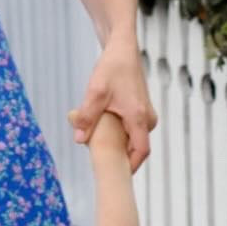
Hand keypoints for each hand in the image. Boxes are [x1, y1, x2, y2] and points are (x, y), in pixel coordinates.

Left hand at [69, 36, 156, 169]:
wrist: (123, 49)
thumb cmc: (111, 68)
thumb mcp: (95, 92)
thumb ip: (87, 117)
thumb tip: (79, 140)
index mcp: (139, 117)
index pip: (141, 152)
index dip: (130, 167)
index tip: (116, 176)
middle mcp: (147, 119)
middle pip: (136, 148)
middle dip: (119, 156)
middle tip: (99, 161)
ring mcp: (146, 115)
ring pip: (133, 139)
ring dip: (117, 144)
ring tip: (96, 144)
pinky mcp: (141, 111)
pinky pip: (132, 130)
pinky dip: (119, 134)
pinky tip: (101, 129)